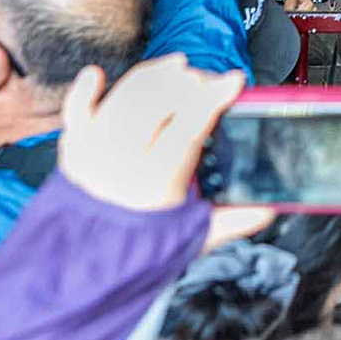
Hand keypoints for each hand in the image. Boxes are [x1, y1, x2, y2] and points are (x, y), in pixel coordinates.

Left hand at [58, 56, 272, 250]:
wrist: (85, 271)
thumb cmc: (139, 253)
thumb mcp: (191, 240)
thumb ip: (230, 222)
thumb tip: (266, 209)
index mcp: (156, 185)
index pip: (188, 126)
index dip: (213, 97)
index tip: (233, 81)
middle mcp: (121, 163)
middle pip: (155, 103)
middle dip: (186, 82)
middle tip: (206, 82)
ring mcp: (94, 153)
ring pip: (124, 98)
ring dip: (152, 76)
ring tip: (176, 68)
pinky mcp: (74, 151)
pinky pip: (74, 111)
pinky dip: (85, 90)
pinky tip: (97, 75)